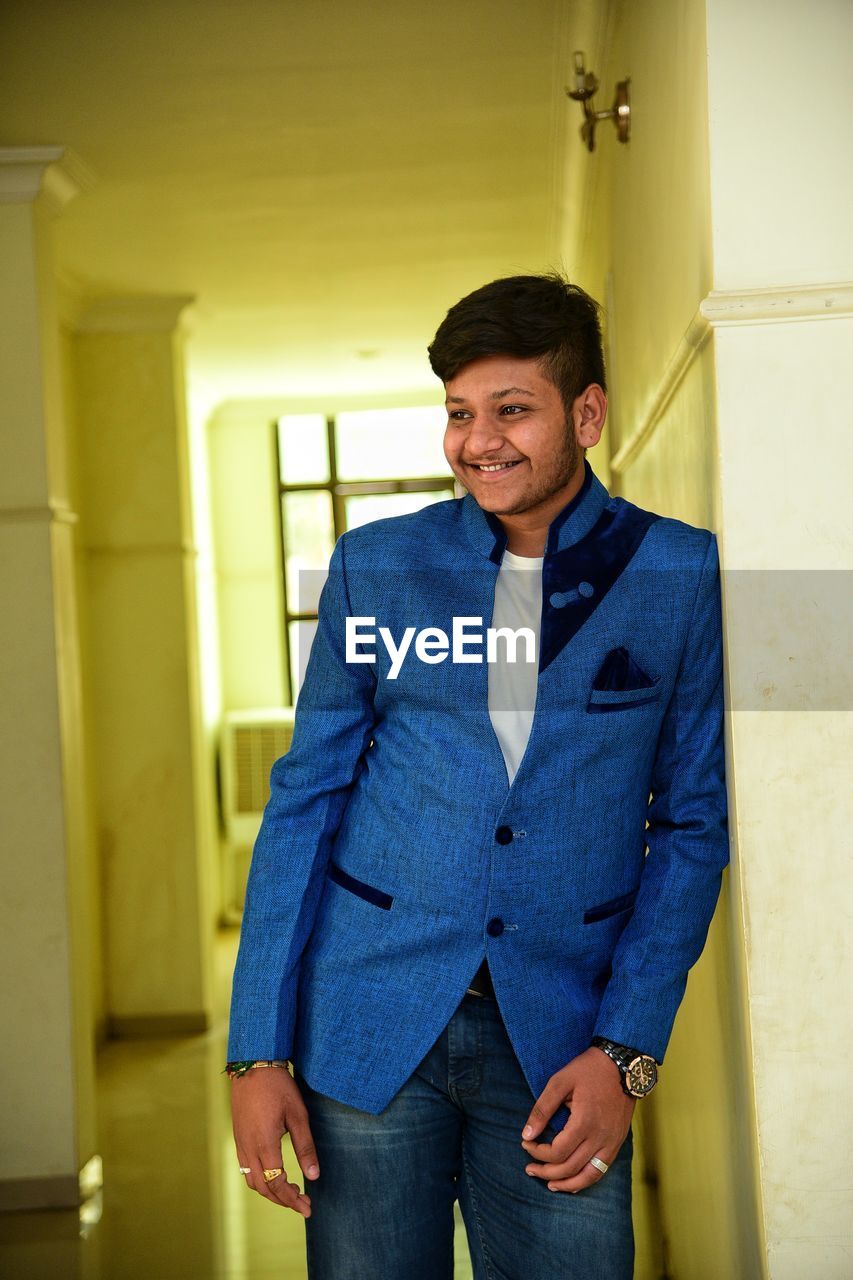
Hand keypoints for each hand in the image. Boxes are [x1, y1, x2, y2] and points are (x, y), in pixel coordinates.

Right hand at [230, 1067, 319, 1214]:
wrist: (253, 1065)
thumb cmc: (279, 1087)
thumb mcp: (298, 1114)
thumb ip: (305, 1146)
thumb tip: (314, 1176)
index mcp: (264, 1144)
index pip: (277, 1184)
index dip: (292, 1199)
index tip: (308, 1208)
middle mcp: (248, 1148)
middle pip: (263, 1188)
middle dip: (283, 1200)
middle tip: (303, 1203)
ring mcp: (240, 1144)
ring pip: (252, 1181)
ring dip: (270, 1192)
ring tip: (291, 1191)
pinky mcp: (238, 1138)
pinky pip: (246, 1169)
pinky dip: (260, 1180)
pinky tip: (274, 1175)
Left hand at [520, 1046, 634, 1192]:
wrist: (622, 1065)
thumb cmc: (588, 1070)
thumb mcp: (560, 1081)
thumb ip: (542, 1109)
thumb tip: (526, 1134)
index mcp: (584, 1122)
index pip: (557, 1151)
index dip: (538, 1152)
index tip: (526, 1143)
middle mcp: (600, 1137)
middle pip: (570, 1168)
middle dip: (546, 1172)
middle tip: (529, 1168)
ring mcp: (611, 1142)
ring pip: (588, 1176)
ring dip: (566, 1184)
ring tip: (549, 1184)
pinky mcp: (617, 1143)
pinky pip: (601, 1170)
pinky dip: (586, 1180)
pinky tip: (573, 1183)